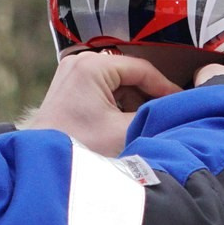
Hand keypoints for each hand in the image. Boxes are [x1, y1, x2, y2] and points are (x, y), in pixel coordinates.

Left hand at [24, 52, 180, 155]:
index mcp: (93, 66)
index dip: (166, 88)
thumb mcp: (123, 132)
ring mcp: (72, 72)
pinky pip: (104, 90)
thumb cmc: (77, 147)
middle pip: (130, 76)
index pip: (142, 70)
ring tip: (146, 124)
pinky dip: (118, 106)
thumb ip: (153, 117)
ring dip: (133, 103)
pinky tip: (125, 125)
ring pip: (118, 84)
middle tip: (166, 116)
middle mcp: (80, 61)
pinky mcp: (69, 86)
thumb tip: (174, 111)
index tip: (182, 103)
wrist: (41, 163)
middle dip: (148, 97)